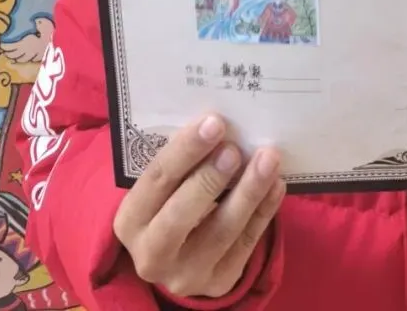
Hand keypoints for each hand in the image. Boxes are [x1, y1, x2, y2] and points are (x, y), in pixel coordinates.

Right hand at [113, 114, 284, 300]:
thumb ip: (180, 165)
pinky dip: (263, 212)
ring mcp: (186, 274)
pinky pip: (245, 245)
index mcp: (130, 220)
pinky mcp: (218, 283)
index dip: (185, 151)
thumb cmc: (167, 204)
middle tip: (235, 148)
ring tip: (267, 160)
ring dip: (247, 192)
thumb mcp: (159, 189)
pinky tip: (276, 185)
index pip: (157, 180)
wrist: (174, 257)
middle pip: (181, 214)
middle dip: (211, 178)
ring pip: (221, 231)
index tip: (213, 123)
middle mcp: (151, 253)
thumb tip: (217, 126)